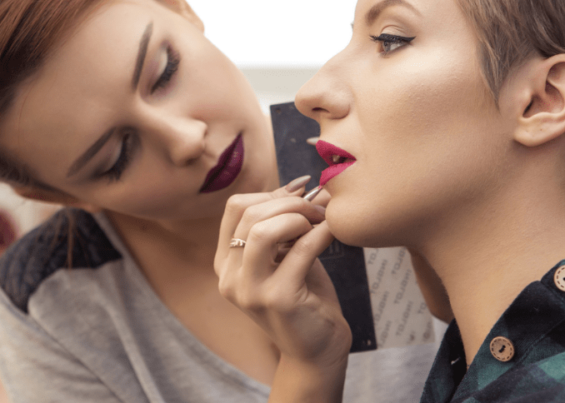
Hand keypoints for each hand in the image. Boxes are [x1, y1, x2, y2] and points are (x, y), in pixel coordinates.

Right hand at [214, 178, 350, 402]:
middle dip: (290, 203)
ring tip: (318, 223)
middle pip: (249, 214)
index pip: (235, 208)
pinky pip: (301, 250)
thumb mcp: (285, 257)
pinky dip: (321, 233)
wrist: (316, 350)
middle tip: (317, 208)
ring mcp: (249, 290)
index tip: (300, 193)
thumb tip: (302, 183)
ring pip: (262, 230)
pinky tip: (333, 230)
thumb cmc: (304, 298)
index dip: (271, 193)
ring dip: (297, 217)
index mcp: (225, 262)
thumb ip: (284, 225)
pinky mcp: (277, 300)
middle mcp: (229, 277)